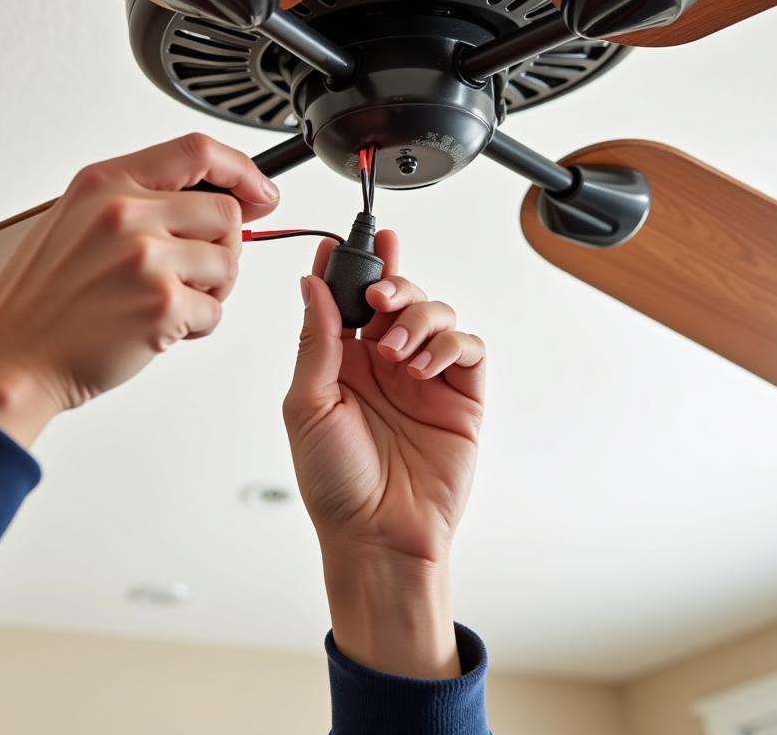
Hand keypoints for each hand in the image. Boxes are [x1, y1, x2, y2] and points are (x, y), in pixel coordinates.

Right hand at [0, 133, 279, 445]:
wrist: (9, 359)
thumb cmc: (43, 298)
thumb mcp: (78, 220)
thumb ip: (143, 199)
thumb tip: (222, 198)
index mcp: (105, 182)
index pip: (197, 151)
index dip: (241, 170)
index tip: (261, 190)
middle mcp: (126, 213)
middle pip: (227, 215)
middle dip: (221, 248)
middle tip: (190, 273)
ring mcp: (146, 259)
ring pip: (229, 263)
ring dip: (210, 290)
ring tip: (165, 301)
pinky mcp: (161, 306)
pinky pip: (215, 311)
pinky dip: (196, 326)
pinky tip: (157, 328)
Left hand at [283, 231, 484, 677]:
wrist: (378, 538)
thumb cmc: (334, 482)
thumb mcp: (308, 406)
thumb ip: (316, 342)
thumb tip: (311, 283)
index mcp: (342, 360)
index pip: (348, 296)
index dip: (350, 263)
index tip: (348, 238)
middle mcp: (384, 361)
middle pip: (397, 293)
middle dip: (391, 280)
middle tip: (378, 292)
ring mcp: (425, 376)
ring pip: (436, 311)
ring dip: (418, 316)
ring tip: (396, 350)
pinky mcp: (461, 395)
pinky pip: (468, 347)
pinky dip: (449, 343)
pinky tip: (423, 366)